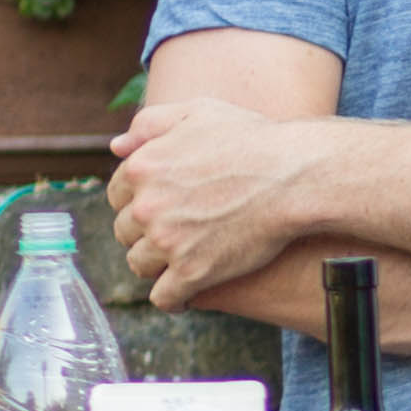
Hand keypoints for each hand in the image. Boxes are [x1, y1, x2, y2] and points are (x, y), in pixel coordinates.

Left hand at [103, 87, 319, 307]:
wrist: (294, 178)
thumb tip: (117, 147)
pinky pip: (164, 297)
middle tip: (173, 233)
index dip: (137, 201)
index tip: (159, 206)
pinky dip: (173, 298)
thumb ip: (152, 123)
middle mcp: (146, 207)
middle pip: (125, 231)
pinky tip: (187, 292)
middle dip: (144, 233)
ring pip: (140, 264)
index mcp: (142, 167)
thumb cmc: (252, 141)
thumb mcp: (200, 112)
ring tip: (181, 260)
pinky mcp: (192, 272)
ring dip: (156, 265)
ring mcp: (167, 242)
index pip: (117, 195)